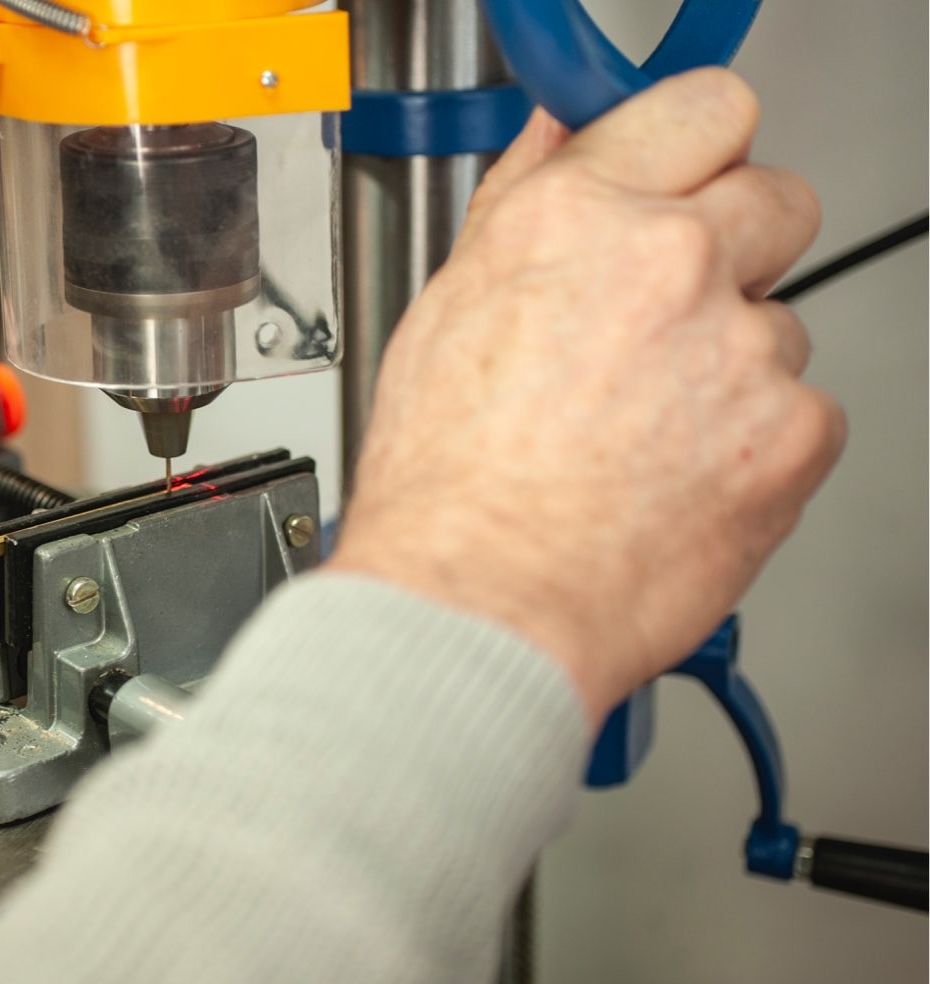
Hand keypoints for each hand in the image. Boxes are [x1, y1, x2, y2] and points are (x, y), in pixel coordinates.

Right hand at [327, 69, 844, 723]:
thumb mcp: (446, 316)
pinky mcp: (793, 435)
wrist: (481, 608)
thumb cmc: (446, 488)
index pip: (703, 108)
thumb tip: (559, 143)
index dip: (697, 146)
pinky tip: (675, 476)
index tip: (691, 174)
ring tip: (643, 432)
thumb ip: (521, 209)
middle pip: (774, 199)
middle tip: (670, 316)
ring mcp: (741, 350)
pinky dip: (753, 443)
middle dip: (732, 247)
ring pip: (779, 323)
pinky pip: (802, 413)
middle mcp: (668, 265)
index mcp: (574, 220)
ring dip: (730, 363)